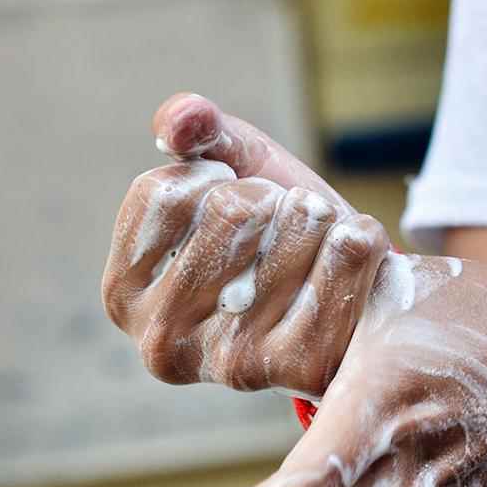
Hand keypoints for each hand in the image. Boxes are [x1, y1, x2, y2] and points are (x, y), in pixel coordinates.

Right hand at [102, 93, 386, 397]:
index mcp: (123, 295)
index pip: (167, 192)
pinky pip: (347, 251)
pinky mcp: (302, 366)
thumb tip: (182, 121)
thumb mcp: (231, 172)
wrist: (351, 298)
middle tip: (286, 232)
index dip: (219, 177)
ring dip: (319, 216)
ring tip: (317, 249)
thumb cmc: (278, 236)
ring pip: (295, 222)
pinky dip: (363, 237)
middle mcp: (164, 341)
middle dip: (273, 197)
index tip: (235, 206)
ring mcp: (232, 362)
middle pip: (233, 208)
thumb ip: (198, 131)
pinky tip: (353, 267)